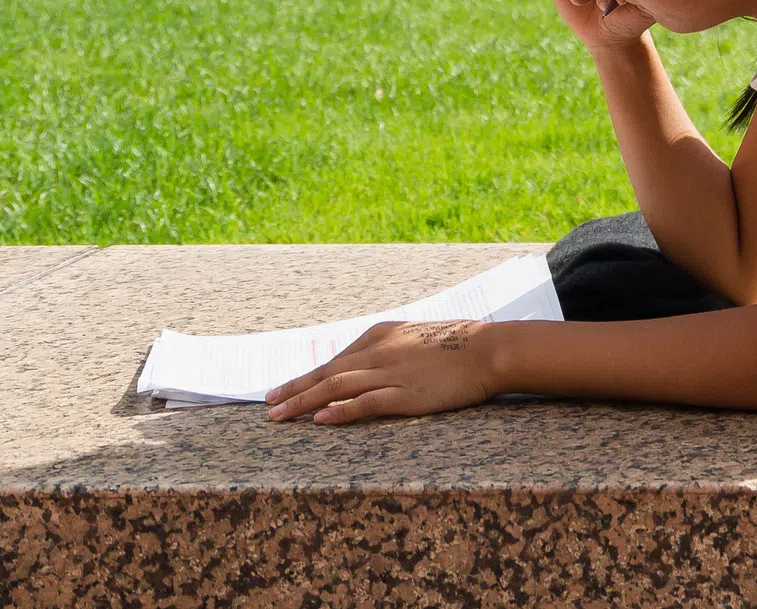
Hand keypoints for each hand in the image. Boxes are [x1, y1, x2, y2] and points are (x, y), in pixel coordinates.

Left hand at [264, 318, 499, 424]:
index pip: (334, 360)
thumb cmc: (457, 344)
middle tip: (267, 405)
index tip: (282, 390)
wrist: (488, 350)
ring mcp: (391, 373)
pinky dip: (340, 411)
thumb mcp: (414, 337)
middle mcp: (379, 352)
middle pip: (326, 373)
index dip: (305, 377)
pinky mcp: (406, 394)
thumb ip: (388, 349)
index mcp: (380, 336)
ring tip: (280, 415)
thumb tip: (365, 364)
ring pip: (337, 387)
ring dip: (304, 401)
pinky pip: (365, 403)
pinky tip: (320, 419)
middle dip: (294, 389)